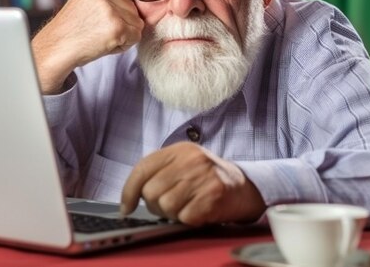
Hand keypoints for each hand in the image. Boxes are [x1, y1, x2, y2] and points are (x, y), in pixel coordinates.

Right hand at [32, 0, 143, 93]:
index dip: (121, 4)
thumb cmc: (70, 31)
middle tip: (101, 31)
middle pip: (133, 6)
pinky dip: (124, 45)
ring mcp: (110, 10)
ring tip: (102, 38)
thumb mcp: (83, 2)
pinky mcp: (117, 27)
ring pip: (137, 22)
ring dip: (125, 34)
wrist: (56, 50)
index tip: (108, 17)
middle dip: (123, 22)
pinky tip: (106, 45)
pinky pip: (135, 36)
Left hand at [120, 142, 265, 225]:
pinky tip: (198, 210)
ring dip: (172, 213)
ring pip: (165, 206)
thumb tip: (130, 198)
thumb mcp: (182, 163)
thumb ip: (158, 172)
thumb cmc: (206, 177)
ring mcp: (203, 177)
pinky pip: (184, 217)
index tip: (126, 207)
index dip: (129, 191)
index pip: (142, 168)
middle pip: (151, 192)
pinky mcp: (213, 196)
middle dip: (156, 205)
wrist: (244, 186)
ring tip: (186, 205)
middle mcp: (190, 160)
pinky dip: (188, 219)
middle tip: (170, 204)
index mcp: (179, 149)